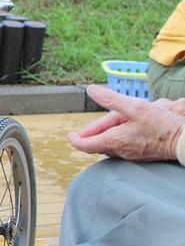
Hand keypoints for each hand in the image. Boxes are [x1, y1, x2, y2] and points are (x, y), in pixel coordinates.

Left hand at [68, 85, 184, 160]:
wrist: (184, 141)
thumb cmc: (161, 125)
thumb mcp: (135, 106)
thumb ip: (111, 99)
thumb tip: (91, 90)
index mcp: (114, 140)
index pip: (86, 145)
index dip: (76, 139)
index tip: (70, 135)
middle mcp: (121, 151)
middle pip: (98, 145)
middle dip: (90, 136)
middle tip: (82, 131)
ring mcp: (131, 155)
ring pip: (110, 146)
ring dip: (104, 137)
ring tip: (102, 128)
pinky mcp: (141, 154)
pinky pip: (122, 148)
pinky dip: (116, 139)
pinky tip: (122, 131)